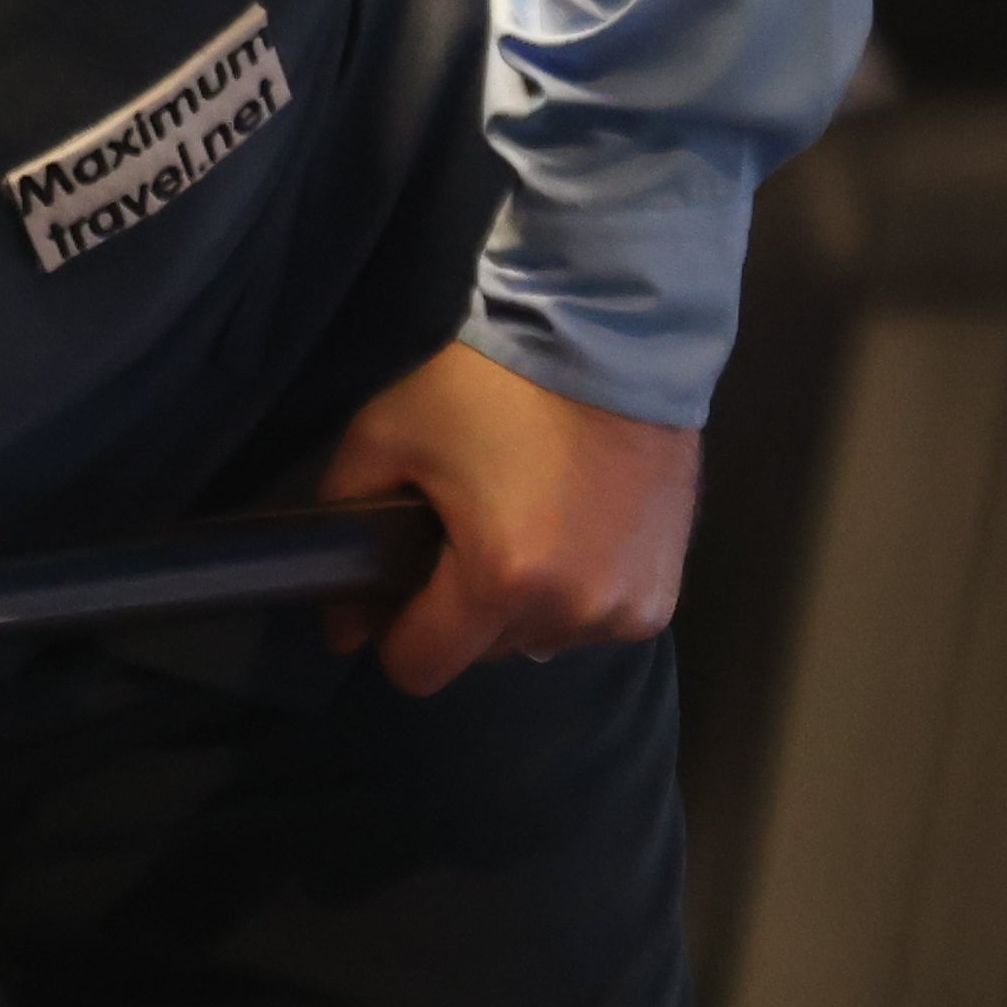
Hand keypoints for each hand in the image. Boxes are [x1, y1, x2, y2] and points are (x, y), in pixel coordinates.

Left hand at [309, 339, 699, 697]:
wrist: (612, 338)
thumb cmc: (491, 385)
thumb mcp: (386, 435)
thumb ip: (342, 523)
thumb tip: (341, 627)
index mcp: (501, 580)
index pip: (422, 668)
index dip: (392, 633)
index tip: (391, 589)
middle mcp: (574, 611)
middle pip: (483, 651)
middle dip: (459, 608)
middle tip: (459, 534)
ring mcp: (630, 607)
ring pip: (541, 638)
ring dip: (521, 604)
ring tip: (520, 525)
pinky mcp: (665, 593)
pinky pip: (594, 621)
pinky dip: (573, 593)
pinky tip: (569, 532)